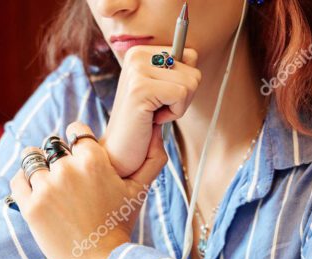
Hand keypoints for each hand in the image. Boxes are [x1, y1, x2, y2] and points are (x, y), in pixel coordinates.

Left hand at [11, 121, 167, 258]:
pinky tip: (35, 193)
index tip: (77, 155)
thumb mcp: (139, 191)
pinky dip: (23, 184)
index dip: (76, 141)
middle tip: (65, 178)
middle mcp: (68, 169)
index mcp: (94, 160)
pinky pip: (18, 181)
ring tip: (47, 185)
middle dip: (57, 158)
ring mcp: (47, 188)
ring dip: (37, 168)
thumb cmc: (120, 226)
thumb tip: (158, 130)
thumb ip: (151, 158)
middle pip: (52, 145)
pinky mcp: (31, 207)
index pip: (76, 131)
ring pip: (31, 159)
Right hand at [100, 45, 200, 177]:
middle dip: (183, 96)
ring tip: (154, 114)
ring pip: (191, 82)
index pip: (190, 55)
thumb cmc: (142, 125)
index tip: (161, 98)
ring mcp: (136, 70)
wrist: (118, 153)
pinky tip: (153, 119)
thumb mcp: (161, 90)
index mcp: (141, 52)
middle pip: (193, 67)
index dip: (184, 83)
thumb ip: (175, 70)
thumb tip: (192, 55)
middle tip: (158, 109)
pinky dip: (174, 113)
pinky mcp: (140, 88)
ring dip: (178, 106)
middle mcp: (136, 55)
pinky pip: (182, 94)